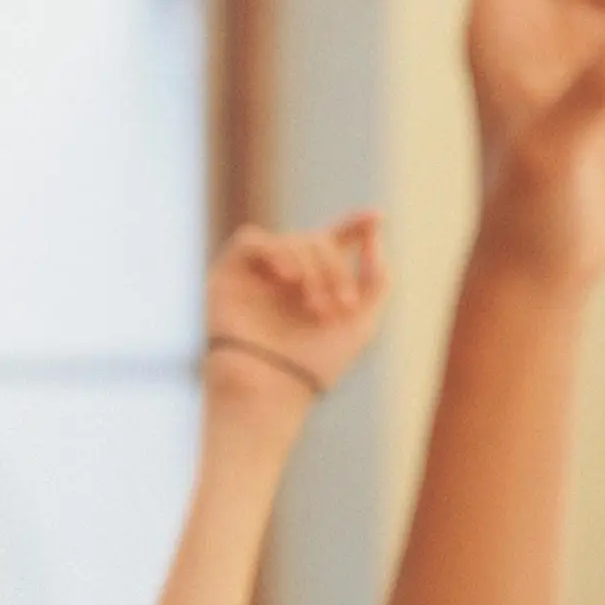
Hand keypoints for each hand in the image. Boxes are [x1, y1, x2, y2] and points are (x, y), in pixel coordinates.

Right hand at [205, 213, 388, 421]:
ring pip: (289, 240)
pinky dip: (276, 251)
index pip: (331, 244)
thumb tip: (376, 239)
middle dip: (334, 267)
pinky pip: (252, 240)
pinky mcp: (227, 274)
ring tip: (316, 304)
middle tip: (340, 304)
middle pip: (316, 241)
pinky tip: (289, 277)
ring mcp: (256, 274)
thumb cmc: (315, 365)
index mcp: (313, 286)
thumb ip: (376, 281)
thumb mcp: (362, 323)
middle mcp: (284, 277)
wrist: (271, 388)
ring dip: (312, 266)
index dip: (353, 227)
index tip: (376, 216)